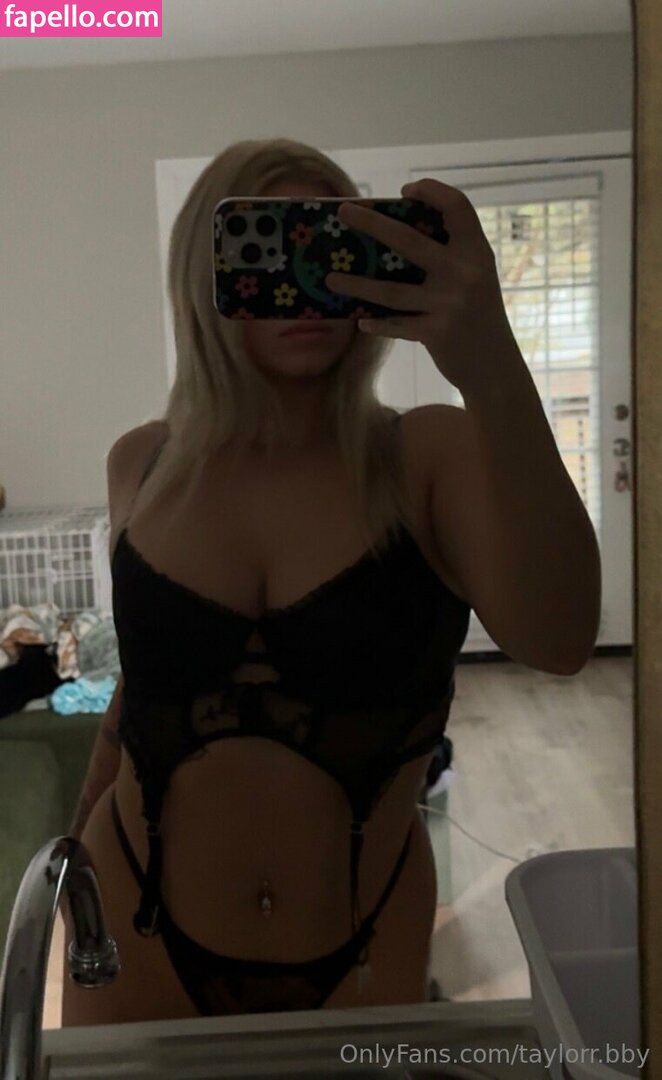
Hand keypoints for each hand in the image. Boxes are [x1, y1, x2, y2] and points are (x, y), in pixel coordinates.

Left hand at [325, 178, 519, 394]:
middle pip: (409, 240)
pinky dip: (378, 323)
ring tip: (330, 279)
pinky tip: (361, 320)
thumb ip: (452, 258)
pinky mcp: (437, 333)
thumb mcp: (478, 279)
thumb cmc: (480, 318)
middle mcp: (465, 273)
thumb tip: (396, 239)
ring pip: (392, 290)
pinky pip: (397, 325)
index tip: (406, 190)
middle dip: (371, 223)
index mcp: (477, 252)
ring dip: (356, 284)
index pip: (457, 206)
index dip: (432, 191)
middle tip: (344, 211)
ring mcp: (450, 304)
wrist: (497, 367)